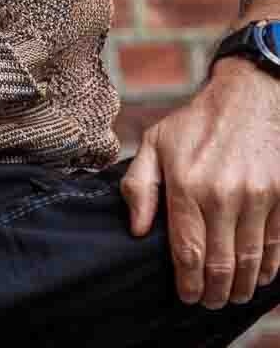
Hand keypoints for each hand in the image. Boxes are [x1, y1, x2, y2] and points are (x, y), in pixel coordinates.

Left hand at [120, 57, 279, 308]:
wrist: (247, 99)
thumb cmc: (196, 124)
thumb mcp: (156, 143)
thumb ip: (140, 186)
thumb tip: (136, 230)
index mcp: (187, 184)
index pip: (188, 252)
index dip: (188, 284)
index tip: (186, 297)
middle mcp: (222, 195)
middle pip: (220, 265)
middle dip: (213, 293)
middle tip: (208, 302)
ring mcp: (256, 197)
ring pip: (250, 261)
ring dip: (240, 287)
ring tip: (230, 296)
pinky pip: (275, 246)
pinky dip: (268, 269)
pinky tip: (257, 276)